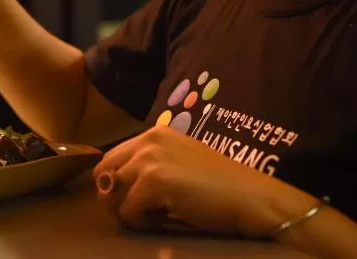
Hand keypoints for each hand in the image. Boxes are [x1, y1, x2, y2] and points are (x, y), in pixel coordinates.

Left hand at [92, 126, 292, 237]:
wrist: (253, 199)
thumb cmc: (221, 189)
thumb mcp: (179, 166)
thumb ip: (148, 169)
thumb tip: (111, 188)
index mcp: (155, 134)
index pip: (111, 159)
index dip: (117, 185)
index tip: (140, 200)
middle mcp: (148, 140)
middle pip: (103, 173)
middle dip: (115, 197)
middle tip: (144, 212)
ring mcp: (150, 158)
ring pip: (111, 193)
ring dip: (130, 211)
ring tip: (160, 214)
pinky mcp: (154, 180)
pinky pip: (127, 211)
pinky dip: (143, 222)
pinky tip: (168, 219)